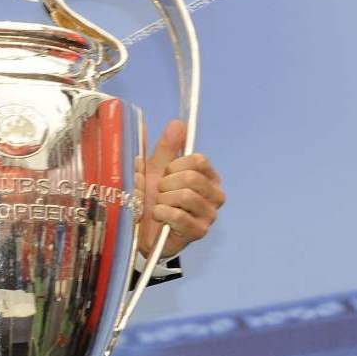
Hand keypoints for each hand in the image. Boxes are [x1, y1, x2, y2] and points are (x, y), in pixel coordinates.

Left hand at [137, 120, 224, 257]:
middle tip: (160, 192)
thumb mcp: (156, 169)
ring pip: (186, 196)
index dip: (175, 165)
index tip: (165, 173)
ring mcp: (209, 215)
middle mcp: (215, 195)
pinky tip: (158, 217)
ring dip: (163, 200)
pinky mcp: (199, 232)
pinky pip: (179, 216)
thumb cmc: (152, 197)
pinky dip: (162, 214)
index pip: (198, 160)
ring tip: (158, 205)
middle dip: (167, 183)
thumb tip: (178, 123)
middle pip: (193, 177)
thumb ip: (168, 147)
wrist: (141, 229)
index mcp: (208, 177)